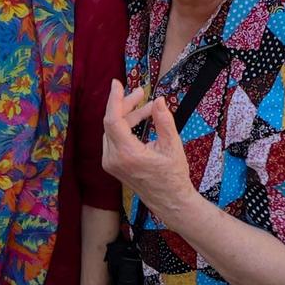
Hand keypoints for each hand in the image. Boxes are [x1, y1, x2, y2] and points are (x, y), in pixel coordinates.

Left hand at [101, 82, 197, 218]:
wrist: (169, 201)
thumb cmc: (173, 175)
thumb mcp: (172, 146)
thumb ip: (164, 121)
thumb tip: (159, 100)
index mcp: (127, 154)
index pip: (113, 120)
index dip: (114, 99)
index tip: (117, 83)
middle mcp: (114, 159)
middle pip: (112, 123)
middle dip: (127, 105)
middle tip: (143, 93)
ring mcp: (110, 163)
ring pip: (113, 130)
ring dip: (128, 116)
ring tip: (149, 108)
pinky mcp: (112, 164)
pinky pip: (114, 139)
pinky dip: (126, 127)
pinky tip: (141, 120)